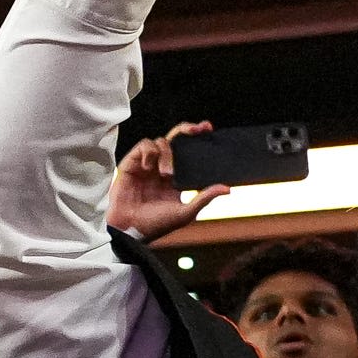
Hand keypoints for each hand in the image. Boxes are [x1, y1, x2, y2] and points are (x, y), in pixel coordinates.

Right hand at [106, 120, 229, 239]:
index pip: (187, 152)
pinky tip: (148, 167)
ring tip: (165, 174)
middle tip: (197, 129)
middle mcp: (160, 167)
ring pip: (160, 142)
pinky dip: (148, 152)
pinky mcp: (131, 163)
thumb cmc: (155, 225)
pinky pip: (143, 145)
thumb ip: (204, 198)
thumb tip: (227, 188)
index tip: (208, 129)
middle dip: (186, 129)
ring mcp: (146, 164)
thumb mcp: (185, 213)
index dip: (196, 138)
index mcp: (175, 177)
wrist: (130, 229)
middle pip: (174, 139)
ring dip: (166, 154)